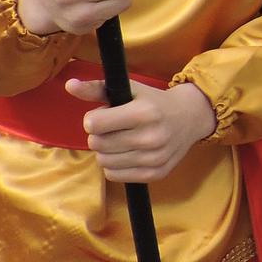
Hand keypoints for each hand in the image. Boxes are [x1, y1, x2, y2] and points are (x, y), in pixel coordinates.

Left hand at [66, 77, 217, 182]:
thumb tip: (69, 85)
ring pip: (103, 161)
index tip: (106, 115)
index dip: (94, 119)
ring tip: (121, 140)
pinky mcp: (155, 173)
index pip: (93, 124)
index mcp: (144, 113)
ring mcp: (154, 158)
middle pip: (96, 144)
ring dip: (106, 151)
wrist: (191, 117)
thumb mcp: (129, 89)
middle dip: (100, 135)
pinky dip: (114, 165)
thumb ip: (97, 88)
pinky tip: (127, 153)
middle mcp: (151, 137)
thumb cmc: (154, 101)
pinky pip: (114, 175)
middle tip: (115, 128)